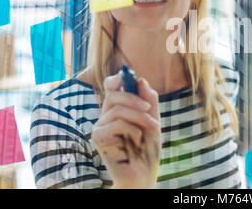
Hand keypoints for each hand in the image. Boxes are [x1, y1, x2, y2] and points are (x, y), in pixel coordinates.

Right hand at [92, 71, 160, 187]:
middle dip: (135, 100)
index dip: (118, 78)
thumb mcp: (153, 120)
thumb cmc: (148, 149)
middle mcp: (106, 115)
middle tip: (150, 110)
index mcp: (118, 108)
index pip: (110, 86)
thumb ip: (149, 101)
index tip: (130, 77)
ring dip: (140, 118)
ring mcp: (100, 126)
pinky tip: (137, 142)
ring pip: (118, 109)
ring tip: (153, 128)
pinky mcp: (98, 137)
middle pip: (113, 93)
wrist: (144, 174)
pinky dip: (133, 131)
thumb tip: (141, 80)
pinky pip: (117, 123)